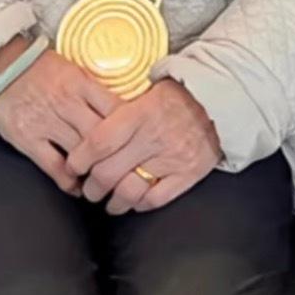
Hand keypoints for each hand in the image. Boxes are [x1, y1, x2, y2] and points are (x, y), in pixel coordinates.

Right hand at [0, 37, 119, 194]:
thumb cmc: (38, 67)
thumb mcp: (72, 69)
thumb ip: (94, 89)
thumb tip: (122, 108)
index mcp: (81, 83)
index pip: (117, 109)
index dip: (133, 129)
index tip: (141, 143)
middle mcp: (67, 103)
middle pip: (103, 136)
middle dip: (118, 156)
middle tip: (128, 170)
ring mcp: (47, 122)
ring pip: (82, 154)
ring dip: (96, 171)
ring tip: (105, 182)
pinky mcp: (28, 139)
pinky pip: (54, 167)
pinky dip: (69, 182)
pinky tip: (77, 188)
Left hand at [67, 78, 222, 214]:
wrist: (222, 99)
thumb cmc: (179, 94)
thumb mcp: (147, 90)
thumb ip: (120, 109)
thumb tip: (86, 121)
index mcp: (140, 113)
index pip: (99, 141)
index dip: (80, 159)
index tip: (72, 166)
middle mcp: (153, 137)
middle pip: (108, 172)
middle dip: (91, 187)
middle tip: (87, 188)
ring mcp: (172, 158)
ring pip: (129, 190)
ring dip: (112, 202)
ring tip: (107, 202)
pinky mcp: (188, 173)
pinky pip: (156, 199)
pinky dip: (139, 205)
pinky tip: (133, 202)